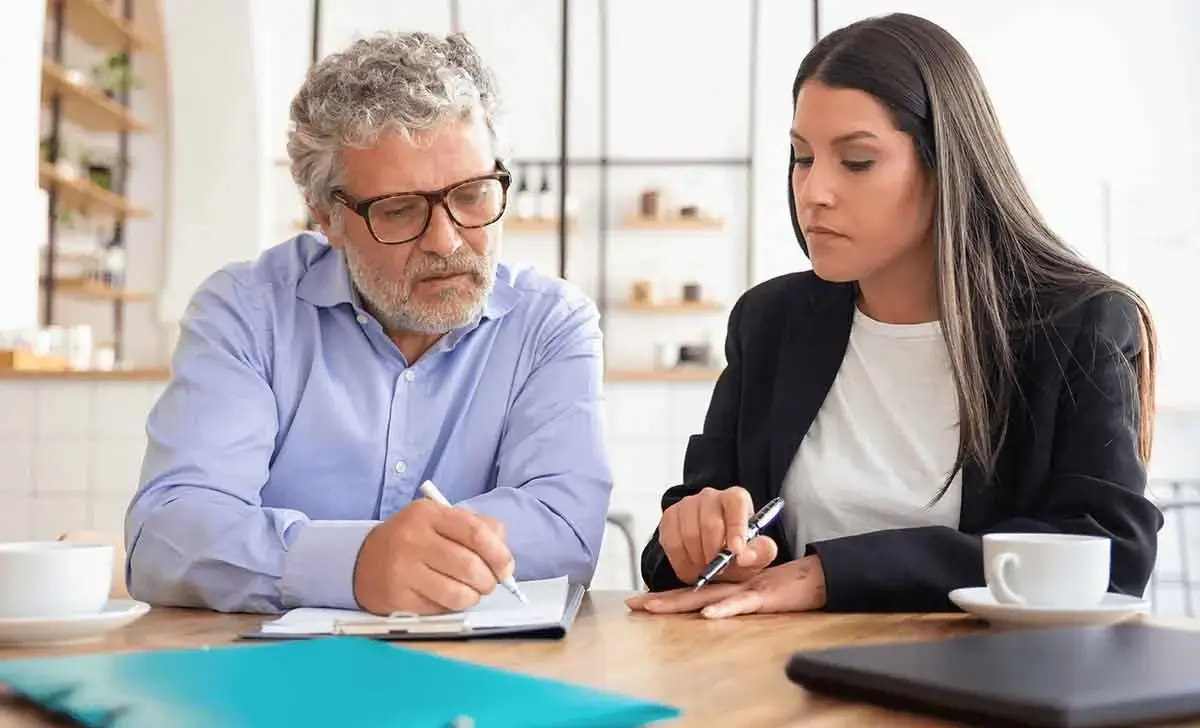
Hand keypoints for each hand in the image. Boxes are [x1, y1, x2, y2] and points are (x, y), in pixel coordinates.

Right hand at [352, 499, 513, 615]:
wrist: (363, 560)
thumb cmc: (413, 540)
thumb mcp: (439, 521)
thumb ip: (476, 528)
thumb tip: (504, 556)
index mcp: (428, 513)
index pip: (475, 532)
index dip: (498, 553)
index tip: (506, 567)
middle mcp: (413, 538)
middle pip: (469, 565)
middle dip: (489, 580)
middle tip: (490, 583)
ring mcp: (402, 569)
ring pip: (457, 592)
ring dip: (473, 597)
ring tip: (471, 592)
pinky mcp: (397, 596)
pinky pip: (439, 608)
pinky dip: (452, 606)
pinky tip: (447, 597)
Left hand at [626, 556, 826, 617]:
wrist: (813, 578)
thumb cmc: (783, 589)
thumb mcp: (752, 596)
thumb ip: (731, 601)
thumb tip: (706, 612)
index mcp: (725, 587)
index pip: (690, 592)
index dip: (665, 597)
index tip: (640, 602)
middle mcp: (729, 586)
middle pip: (690, 594)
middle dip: (661, 600)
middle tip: (634, 604)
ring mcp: (745, 590)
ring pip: (708, 596)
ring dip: (680, 603)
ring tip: (655, 607)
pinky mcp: (763, 598)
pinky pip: (741, 604)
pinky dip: (724, 609)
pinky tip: (707, 615)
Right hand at [657, 486, 777, 583]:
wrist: (712, 556)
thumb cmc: (737, 552)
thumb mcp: (757, 555)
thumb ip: (760, 553)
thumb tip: (744, 555)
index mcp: (736, 498)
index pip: (736, 504)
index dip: (736, 528)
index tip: (735, 551)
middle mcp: (711, 496)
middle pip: (710, 523)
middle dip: (714, 552)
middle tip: (719, 569)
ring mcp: (687, 504)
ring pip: (689, 534)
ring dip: (697, 559)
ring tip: (706, 568)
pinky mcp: (670, 516)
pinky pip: (672, 541)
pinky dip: (681, 560)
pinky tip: (691, 564)